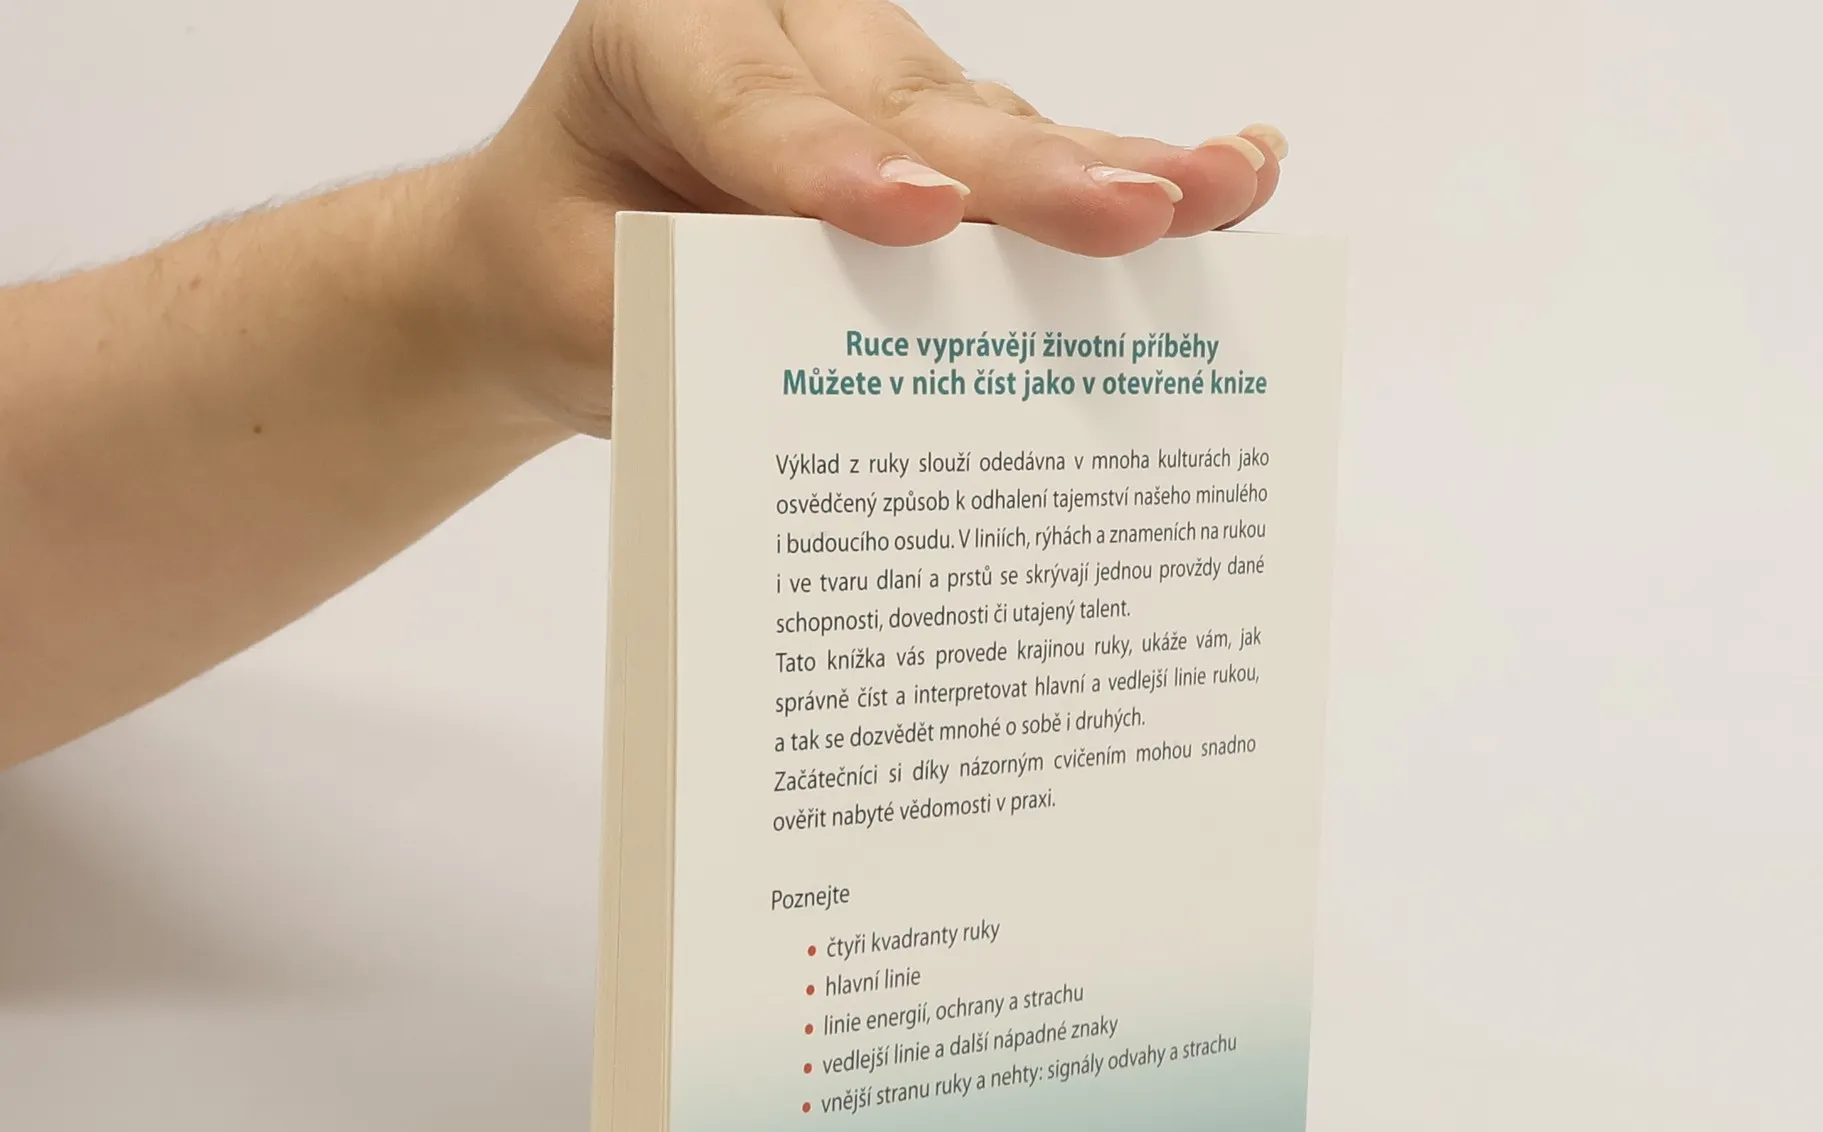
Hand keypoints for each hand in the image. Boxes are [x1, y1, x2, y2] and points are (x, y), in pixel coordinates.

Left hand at [452, 0, 1285, 434]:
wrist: (564, 258)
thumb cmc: (569, 273)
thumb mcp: (580, 309)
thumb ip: (687, 319)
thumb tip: (837, 385)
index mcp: (666, 36)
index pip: (756, 102)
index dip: (835, 164)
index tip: (912, 217)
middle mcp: (794, 34)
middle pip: (918, 108)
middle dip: (1024, 176)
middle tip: (1126, 214)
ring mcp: (884, 86)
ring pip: (999, 129)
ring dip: (1114, 171)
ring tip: (1215, 195)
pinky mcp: (946, 147)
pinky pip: (1032, 162)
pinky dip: (1130, 177)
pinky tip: (1237, 171)